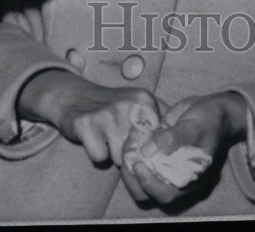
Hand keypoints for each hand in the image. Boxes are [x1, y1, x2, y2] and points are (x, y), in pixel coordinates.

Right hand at [17, 69, 164, 165]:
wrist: (75, 96)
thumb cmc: (112, 106)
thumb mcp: (137, 102)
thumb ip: (159, 116)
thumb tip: (179, 135)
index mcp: (144, 99)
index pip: (157, 138)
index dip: (148, 146)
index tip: (138, 141)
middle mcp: (127, 104)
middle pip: (139, 150)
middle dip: (129, 152)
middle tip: (117, 137)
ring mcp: (106, 114)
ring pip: (119, 157)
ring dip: (112, 153)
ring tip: (106, 137)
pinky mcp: (86, 125)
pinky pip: (99, 157)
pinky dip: (96, 153)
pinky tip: (93, 139)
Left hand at [122, 92, 246, 204]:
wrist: (212, 108)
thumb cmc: (210, 121)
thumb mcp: (195, 128)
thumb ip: (172, 139)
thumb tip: (146, 151)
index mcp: (188, 179)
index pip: (165, 194)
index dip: (148, 184)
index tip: (139, 165)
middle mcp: (174, 177)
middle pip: (145, 191)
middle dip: (132, 174)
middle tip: (129, 151)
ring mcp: (164, 164)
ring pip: (139, 176)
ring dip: (130, 159)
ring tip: (132, 137)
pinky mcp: (157, 151)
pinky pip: (139, 156)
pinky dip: (133, 146)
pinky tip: (135, 131)